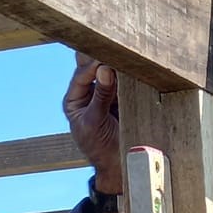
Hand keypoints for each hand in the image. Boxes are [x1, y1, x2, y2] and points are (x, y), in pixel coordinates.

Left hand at [63, 51, 121, 190]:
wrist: (119, 166)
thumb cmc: (100, 148)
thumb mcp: (96, 122)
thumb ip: (100, 96)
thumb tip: (104, 69)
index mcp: (74, 99)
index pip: (81, 75)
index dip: (93, 65)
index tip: (107, 57)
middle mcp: (88, 92)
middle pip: (93, 67)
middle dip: (103, 56)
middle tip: (117, 45)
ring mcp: (106, 93)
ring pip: (111, 71)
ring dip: (120, 63)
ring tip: (130, 53)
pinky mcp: (122, 97)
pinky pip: (125, 81)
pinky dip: (131, 74)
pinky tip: (138, 65)